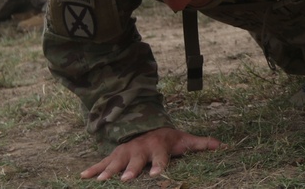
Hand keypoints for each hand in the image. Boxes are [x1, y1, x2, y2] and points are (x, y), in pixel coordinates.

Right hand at [80, 127, 221, 181]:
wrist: (145, 123)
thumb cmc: (166, 138)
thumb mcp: (183, 140)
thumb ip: (201, 144)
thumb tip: (222, 146)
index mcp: (158, 147)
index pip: (160, 157)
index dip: (159, 165)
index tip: (156, 174)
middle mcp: (140, 149)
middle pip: (136, 161)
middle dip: (131, 169)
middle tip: (125, 179)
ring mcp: (125, 152)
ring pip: (116, 162)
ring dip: (109, 171)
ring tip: (102, 181)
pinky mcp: (114, 154)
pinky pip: (102, 162)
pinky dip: (93, 169)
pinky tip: (83, 177)